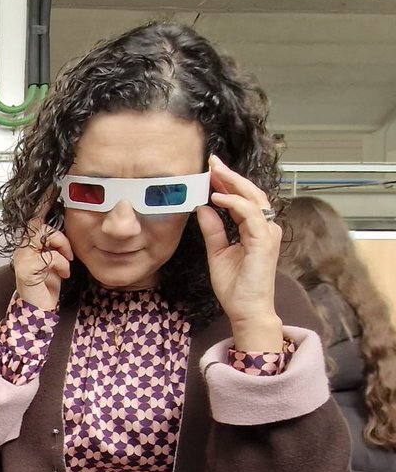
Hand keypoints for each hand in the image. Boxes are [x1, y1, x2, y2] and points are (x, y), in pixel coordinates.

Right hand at [11, 210, 71, 310]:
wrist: (41, 309)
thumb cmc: (49, 284)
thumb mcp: (57, 258)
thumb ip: (57, 242)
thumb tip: (70, 228)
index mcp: (29, 243)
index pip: (35, 217)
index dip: (43, 202)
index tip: (53, 186)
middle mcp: (22, 247)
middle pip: (40, 225)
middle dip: (60, 238)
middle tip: (69, 254)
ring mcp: (22, 257)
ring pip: (45, 237)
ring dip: (62, 251)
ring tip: (66, 266)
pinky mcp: (25, 269)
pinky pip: (49, 257)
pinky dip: (61, 266)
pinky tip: (62, 276)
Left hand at [195, 154, 283, 350]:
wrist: (246, 310)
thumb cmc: (236, 286)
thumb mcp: (217, 252)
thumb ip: (213, 230)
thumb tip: (203, 208)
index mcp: (255, 228)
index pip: (242, 199)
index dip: (227, 184)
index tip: (211, 170)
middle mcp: (265, 227)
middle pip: (250, 193)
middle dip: (230, 176)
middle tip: (212, 162)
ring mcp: (267, 233)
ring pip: (253, 198)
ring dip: (232, 183)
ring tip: (214, 172)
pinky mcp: (264, 241)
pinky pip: (250, 214)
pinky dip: (234, 203)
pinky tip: (218, 197)